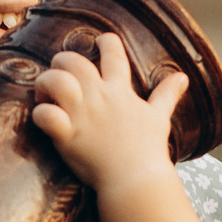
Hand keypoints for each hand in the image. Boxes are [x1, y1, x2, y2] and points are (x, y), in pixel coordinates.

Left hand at [31, 29, 186, 196]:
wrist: (136, 180)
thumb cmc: (148, 150)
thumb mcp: (160, 117)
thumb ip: (167, 94)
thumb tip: (183, 77)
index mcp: (120, 90)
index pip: (113, 52)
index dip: (105, 42)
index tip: (98, 42)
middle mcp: (99, 97)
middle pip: (72, 60)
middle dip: (61, 63)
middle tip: (60, 80)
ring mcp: (82, 115)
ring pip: (55, 80)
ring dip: (44, 83)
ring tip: (45, 96)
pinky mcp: (67, 136)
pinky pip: (45, 115)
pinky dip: (38, 114)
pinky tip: (42, 119)